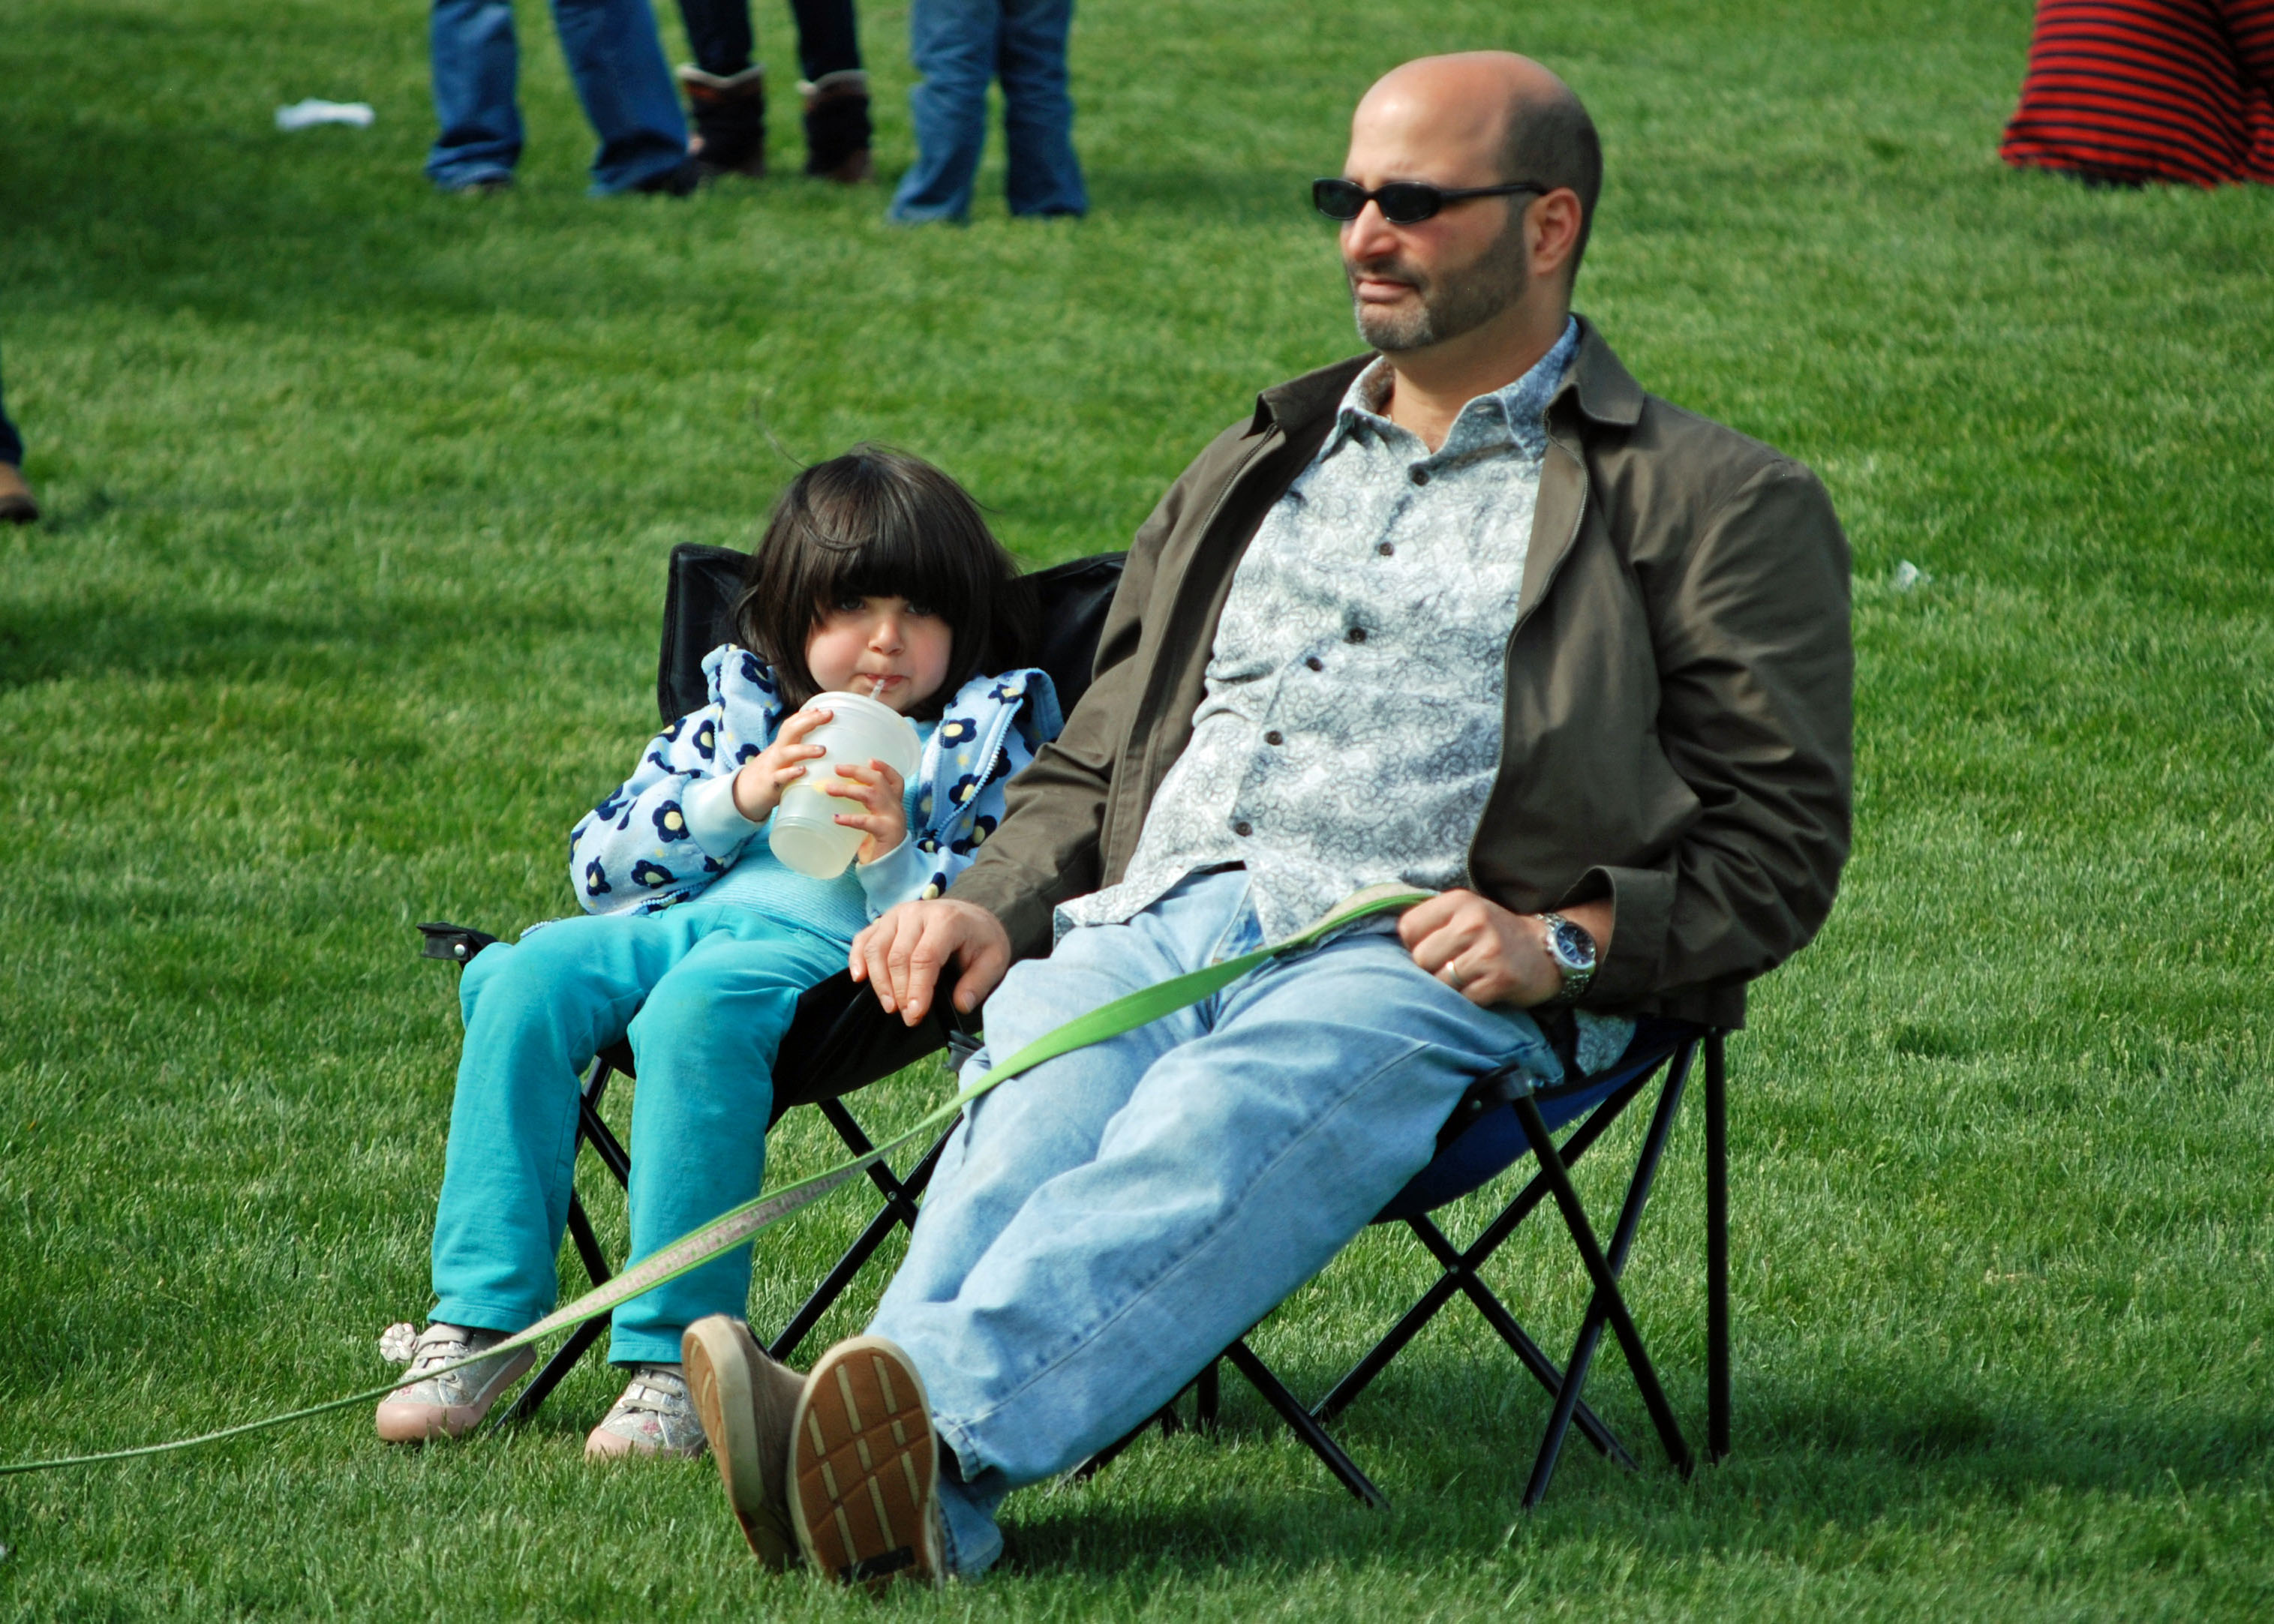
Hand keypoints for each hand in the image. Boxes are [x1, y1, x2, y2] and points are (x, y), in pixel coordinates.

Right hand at [731, 707, 830, 822]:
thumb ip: (796, 748)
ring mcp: (773, 767)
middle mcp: (777, 752)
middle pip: (790, 731)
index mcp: (781, 746)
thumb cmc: (770, 774)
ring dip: (805, 750)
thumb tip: (817, 739)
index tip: (824, 709)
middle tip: (829, 715)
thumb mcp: (782, 758)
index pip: (792, 724)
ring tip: (823, 750)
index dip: (806, 715)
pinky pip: (780, 777)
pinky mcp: (770, 784)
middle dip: (809, 721)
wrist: (741, 795)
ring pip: (787, 753)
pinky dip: (791, 773)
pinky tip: (803, 771)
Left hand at [822, 758, 907, 864]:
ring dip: (848, 789)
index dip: (884, 767)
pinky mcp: (886, 832)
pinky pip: (867, 821)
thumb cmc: (877, 845)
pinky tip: (836, 819)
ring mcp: (893, 819)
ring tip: (829, 789)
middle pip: (880, 781)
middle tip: (837, 768)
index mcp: (894, 804)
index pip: (895, 779)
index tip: (869, 759)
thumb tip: (832, 795)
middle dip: (858, 771)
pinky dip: (850, 819)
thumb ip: (862, 810)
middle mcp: (896, 807)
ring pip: (872, 795)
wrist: (891, 870)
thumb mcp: (873, 822)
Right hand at [849, 899, 1010, 1026]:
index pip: (925, 957)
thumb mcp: (994, 959)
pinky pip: (863, 938)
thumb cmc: (980, 939)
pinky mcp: (884, 920)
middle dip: (900, 991)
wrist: (971, 916)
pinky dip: (857, 958)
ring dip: (879, 981)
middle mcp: (918, 912)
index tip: (916, 1014)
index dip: (917, 988)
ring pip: (876, 948)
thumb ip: (978, 982)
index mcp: (947, 920)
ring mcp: (897, 915)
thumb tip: (962, 1004)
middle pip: (897, 956)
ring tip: (890, 1006)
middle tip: (908, 1017)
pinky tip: (860, 978)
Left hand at [1396, 890, 1612, 1008]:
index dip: (1415, 946)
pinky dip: (1470, 1000)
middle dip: (1432, 969)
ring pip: (1440, 982)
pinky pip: (1464, 999)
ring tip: (1470, 978)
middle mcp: (1472, 921)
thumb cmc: (1494, 935)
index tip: (1435, 949)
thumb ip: (1431, 922)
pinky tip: (1485, 989)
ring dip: (1451, 988)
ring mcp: (1487, 950)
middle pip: (1421, 959)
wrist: (1548, 950)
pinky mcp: (1499, 978)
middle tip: (1455, 967)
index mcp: (1458, 901)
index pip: (1407, 929)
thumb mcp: (1465, 913)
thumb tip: (1384, 947)